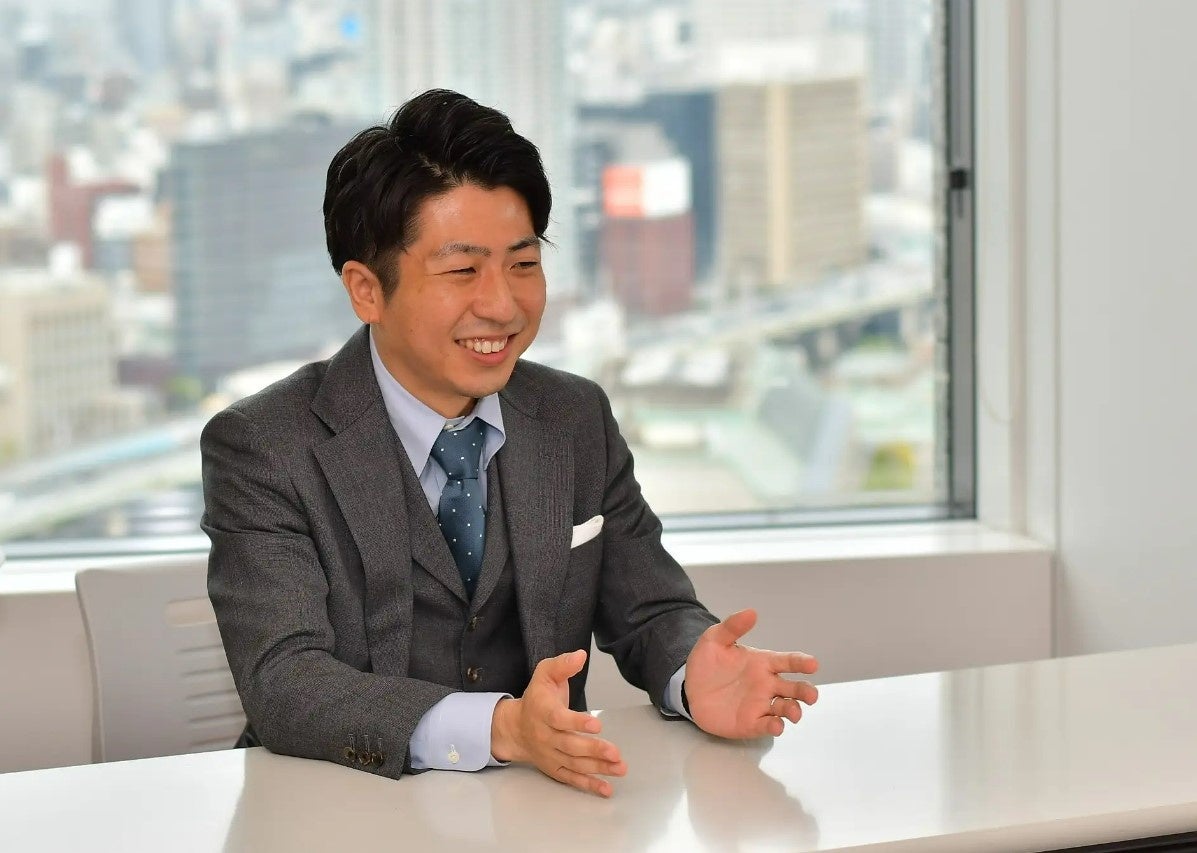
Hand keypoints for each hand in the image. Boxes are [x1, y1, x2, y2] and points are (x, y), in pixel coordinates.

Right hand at [490, 650, 626, 796]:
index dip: (577, 723)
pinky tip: (607, 788)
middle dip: (594, 750)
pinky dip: (588, 785)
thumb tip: (580, 655)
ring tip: (619, 768)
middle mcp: (546, 736)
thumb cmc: (536, 698)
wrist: (513, 727)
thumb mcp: (545, 673)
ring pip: (574, 764)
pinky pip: (571, 778)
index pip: (559, 719)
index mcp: (543, 711)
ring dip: (598, 768)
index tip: (596, 724)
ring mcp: (550, 755)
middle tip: (615, 752)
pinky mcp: (554, 768)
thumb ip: (562, 664)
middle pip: (570, 746)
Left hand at [684, 608, 818, 738]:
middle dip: (805, 692)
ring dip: (794, 711)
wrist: (688, 688)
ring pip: (785, 709)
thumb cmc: (707, 663)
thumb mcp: (715, 640)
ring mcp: (760, 704)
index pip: (787, 661)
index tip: (813, 664)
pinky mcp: (751, 723)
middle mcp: (767, 684)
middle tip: (812, 695)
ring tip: (794, 712)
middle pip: (794, 688)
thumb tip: (751, 612)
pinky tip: (776, 725)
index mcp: (763, 663)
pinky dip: (775, 727)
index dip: (801, 662)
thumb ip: (732, 627)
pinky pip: (767, 726)